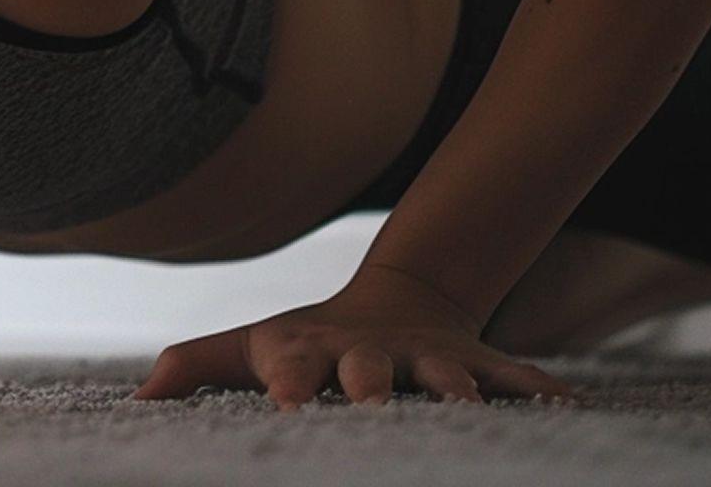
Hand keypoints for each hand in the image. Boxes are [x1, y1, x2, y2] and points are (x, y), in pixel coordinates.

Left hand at [128, 262, 578, 409]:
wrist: (399, 300)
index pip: (290, 368)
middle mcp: (370, 355)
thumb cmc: (307, 343)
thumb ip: (194, 368)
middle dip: (368, 386)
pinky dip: (542, 393)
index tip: (285, 406)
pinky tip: (571, 410)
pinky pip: (516, 378)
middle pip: (367, 370)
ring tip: (470, 408)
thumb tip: (139, 400)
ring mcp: (427, 360)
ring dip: (457, 392)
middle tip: (372, 408)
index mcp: (309, 353)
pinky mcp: (478, 365)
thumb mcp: (249, 348)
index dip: (287, 385)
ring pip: (446, 374)